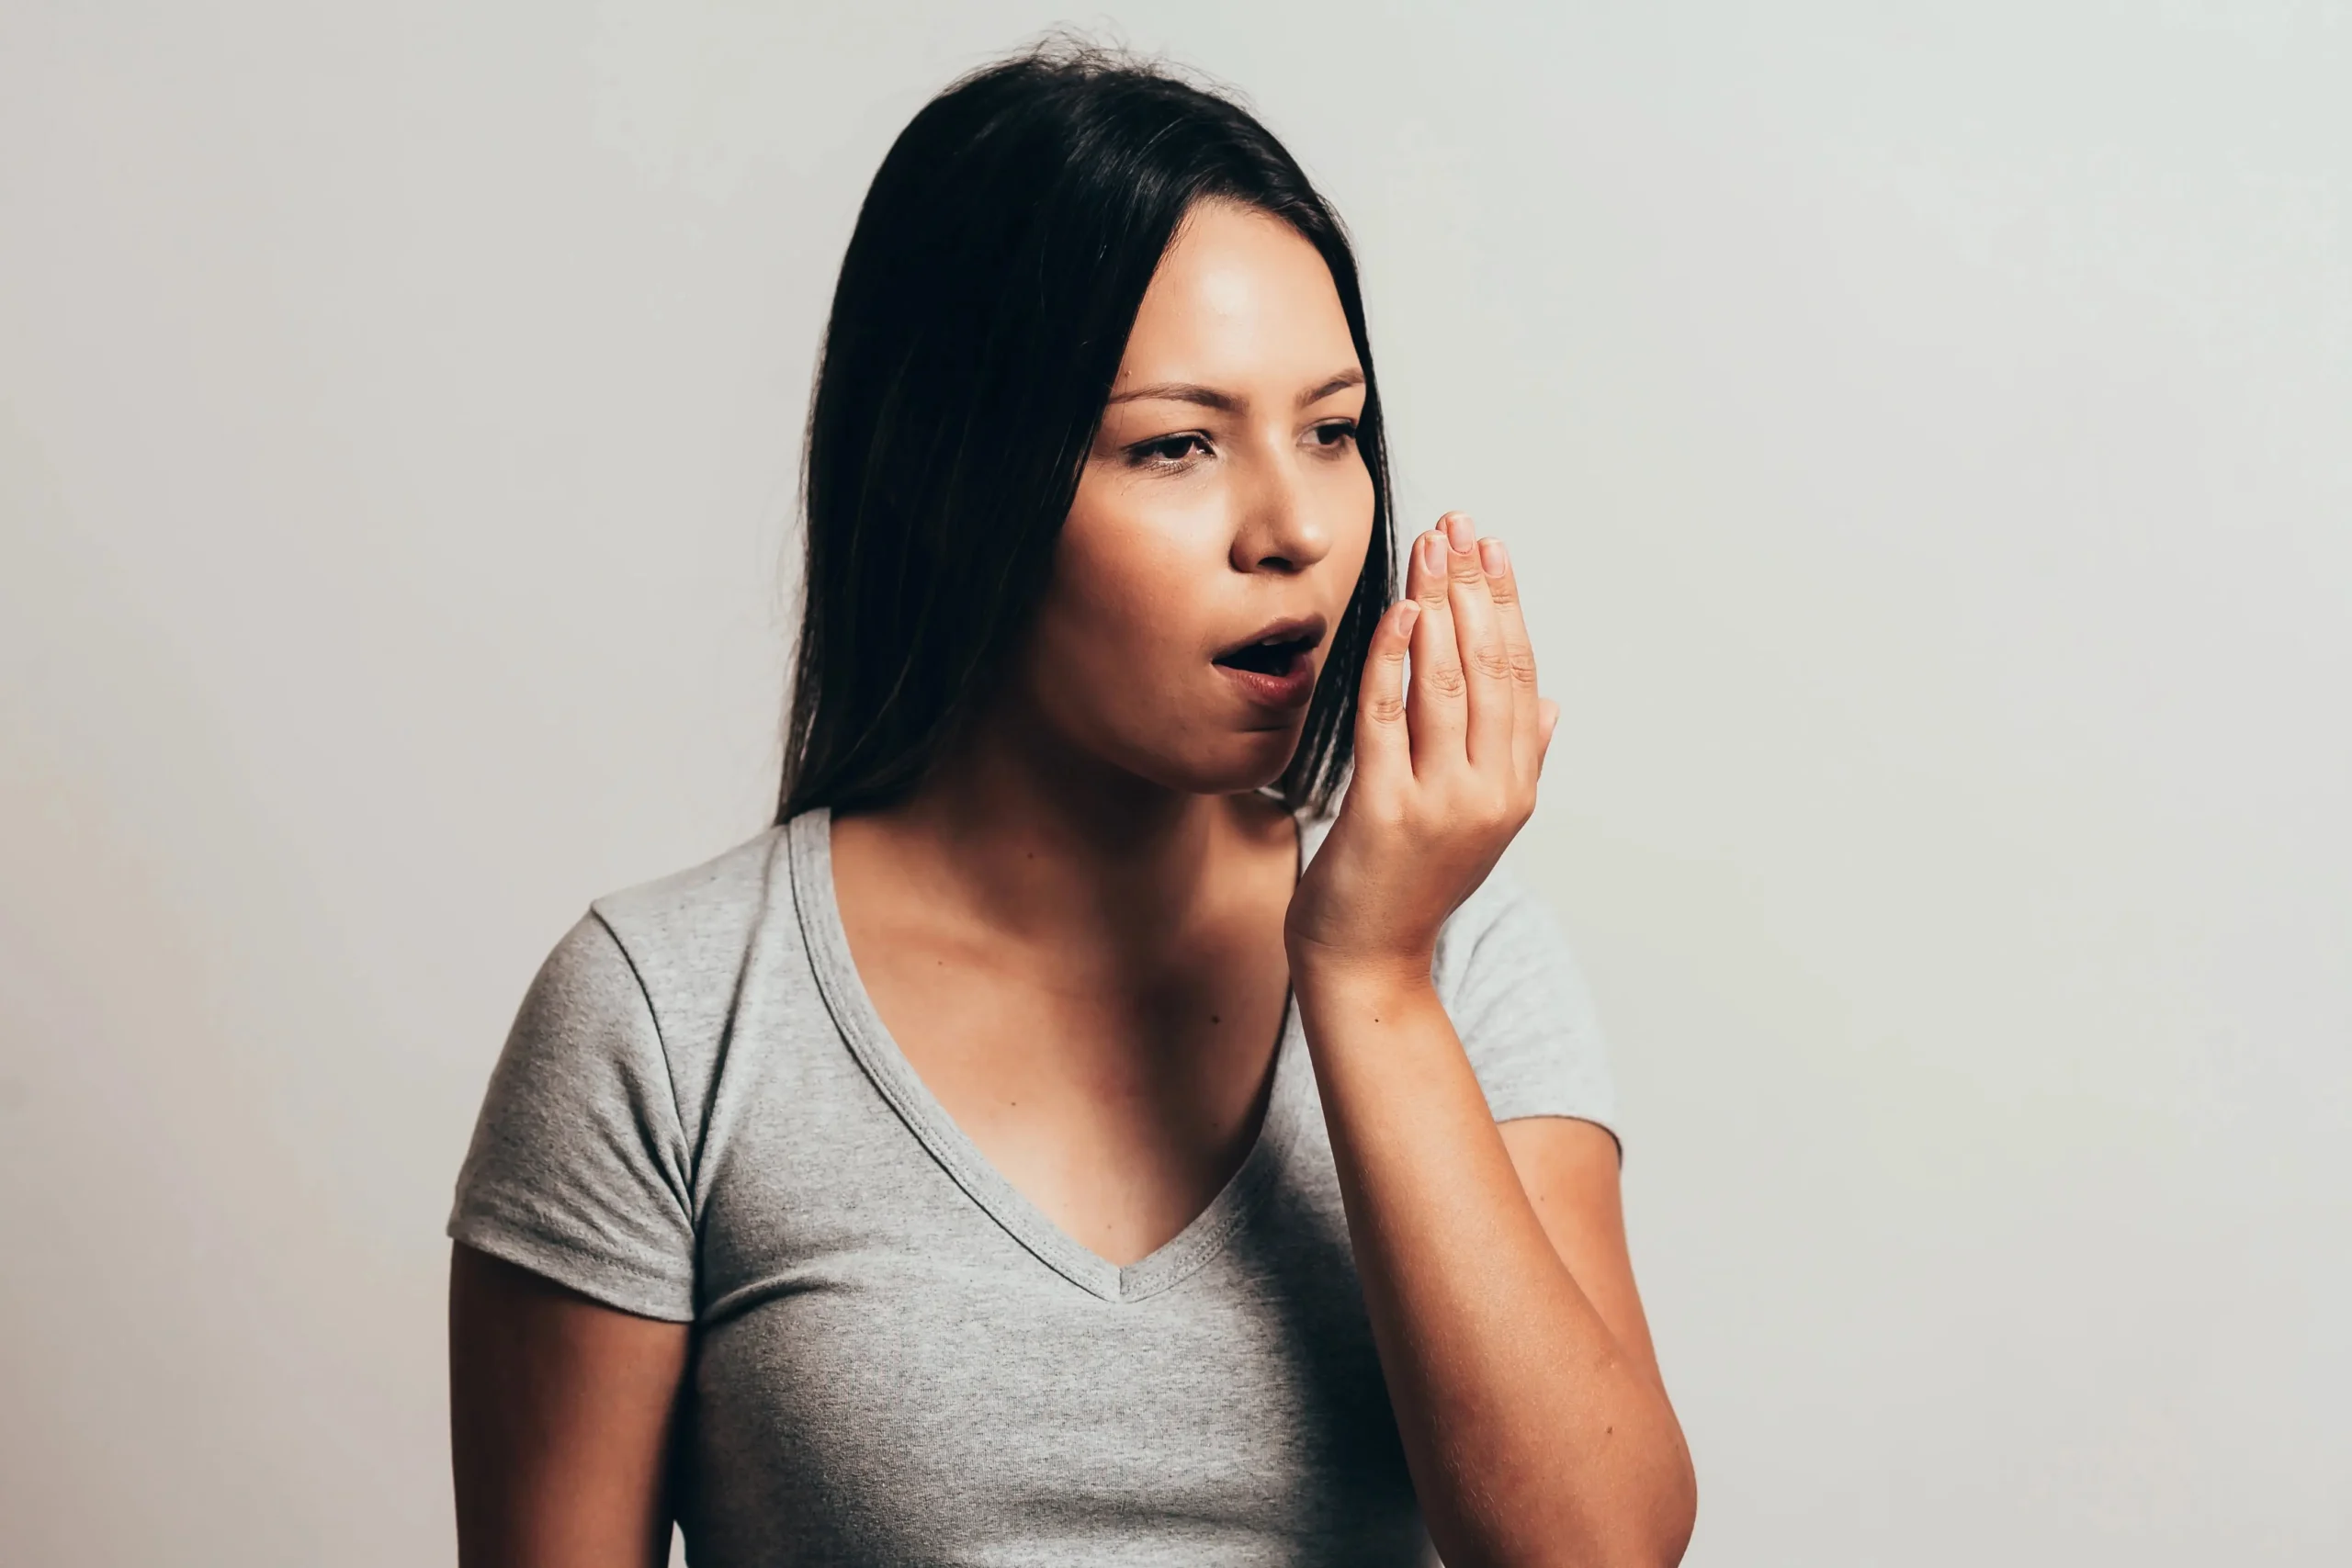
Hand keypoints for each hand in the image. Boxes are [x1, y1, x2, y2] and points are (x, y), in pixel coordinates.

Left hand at [1285, 512, 1557, 987]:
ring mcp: (1439, 802)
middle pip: (1487, 668)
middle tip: (1458, 527)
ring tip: (1428, 549)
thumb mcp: (1480, 823)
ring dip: (1436, 606)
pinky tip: (1397, 613)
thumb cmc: (1413, 884)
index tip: (1491, 548)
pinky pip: (1389, 718)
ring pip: (1444, 683)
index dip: (1506, 605)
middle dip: (1473, 588)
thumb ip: (1520, 760)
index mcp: (1516, 786)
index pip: (1519, 675)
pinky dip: (1393, 660)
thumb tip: (1553, 704)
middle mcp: (1489, 792)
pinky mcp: (1384, 810)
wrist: (1368, 961)